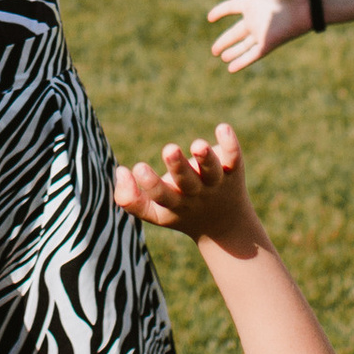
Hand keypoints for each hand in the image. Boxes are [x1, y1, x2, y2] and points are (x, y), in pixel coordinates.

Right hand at [112, 123, 253, 238]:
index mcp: (174, 205)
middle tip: (170, 149)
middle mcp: (195, 194)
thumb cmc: (181, 210)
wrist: (225, 225)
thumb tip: (120, 172)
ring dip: (205, 158)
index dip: (149, 184)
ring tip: (199, 145)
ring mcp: (215, 182)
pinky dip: (230, 144)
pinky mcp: (232, 169)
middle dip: (178, 166)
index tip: (138, 168)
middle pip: (186, 182)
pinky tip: (223, 128)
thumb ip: (131, 198)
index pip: (160, 197)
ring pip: (211, 171)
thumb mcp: (155, 212)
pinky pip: (233, 157)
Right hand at [209, 0, 307, 72]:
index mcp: (255, 2)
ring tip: (221, 57)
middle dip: (225, 40)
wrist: (309, 1)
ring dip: (232, 52)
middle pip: (237, 32)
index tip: (211, 17)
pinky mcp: (267, 43)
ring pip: (243, 46)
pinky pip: (251, 55)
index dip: (221, 11)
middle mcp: (257, 18)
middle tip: (214, 50)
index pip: (234, 7)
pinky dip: (241, 62)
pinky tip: (231, 68)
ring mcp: (262, 32)